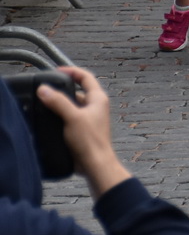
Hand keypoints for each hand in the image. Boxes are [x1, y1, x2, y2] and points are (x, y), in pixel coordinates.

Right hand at [34, 66, 129, 196]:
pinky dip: (60, 114)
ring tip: (46, 103)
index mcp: (98, 99)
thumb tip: (44, 89)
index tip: (57, 70)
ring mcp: (90, 117)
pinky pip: (70, 116)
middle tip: (47, 89)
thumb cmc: (90, 141)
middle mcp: (96, 106)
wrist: (95, 164)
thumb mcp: (72, 117)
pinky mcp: (83, 128)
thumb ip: (58, 102)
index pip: (86, 77)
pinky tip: (50, 118)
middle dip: (62, 88)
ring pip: (73, 104)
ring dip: (60, 103)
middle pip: (78, 90)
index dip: (72, 71)